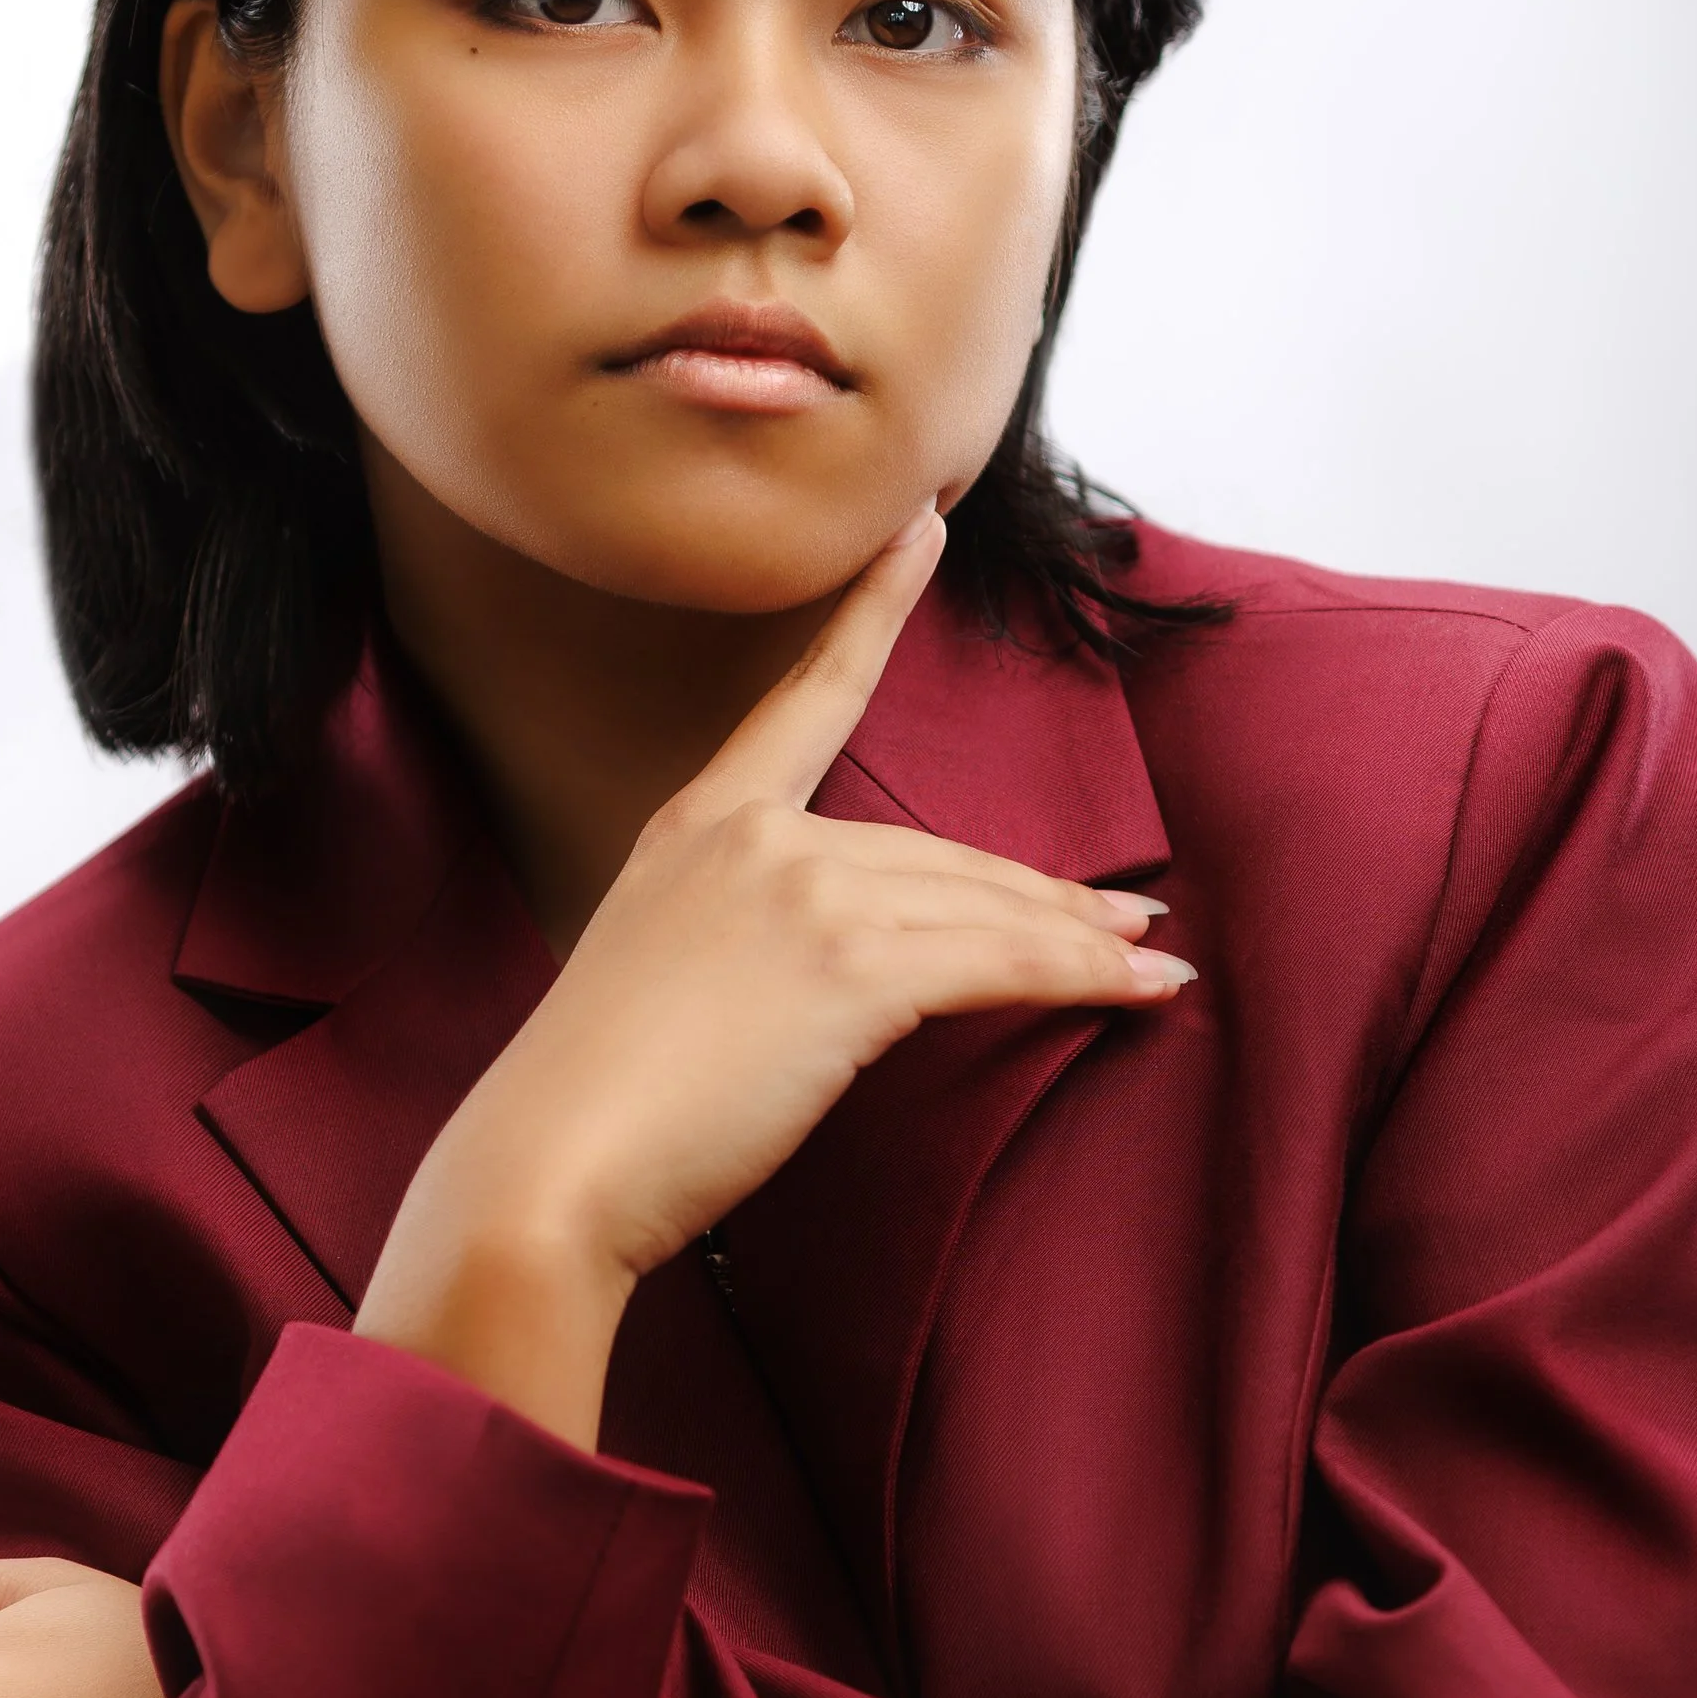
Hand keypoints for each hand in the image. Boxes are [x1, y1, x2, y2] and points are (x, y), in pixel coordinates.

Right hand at [356, 508, 1194, 1444]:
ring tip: (1146, 958)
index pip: (807, 698)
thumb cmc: (593, 1111)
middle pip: (937, 851)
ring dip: (1078, 939)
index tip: (926, 527)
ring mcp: (802, 893)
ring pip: (981, 905)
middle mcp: (754, 837)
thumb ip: (740, 947)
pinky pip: (1002, 960)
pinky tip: (1143, 987)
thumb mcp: (657, 981)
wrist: (550, 1169)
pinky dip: (1085, 975)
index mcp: (698, 826)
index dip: (875, 607)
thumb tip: (824, 984)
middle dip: (1038, 894)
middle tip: (1122, 920)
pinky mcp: (850, 968)